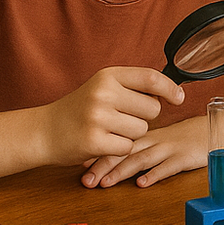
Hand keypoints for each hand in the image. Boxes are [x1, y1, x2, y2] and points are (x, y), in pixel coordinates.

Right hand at [41, 66, 182, 168]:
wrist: (44, 131)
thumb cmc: (80, 109)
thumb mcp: (102, 87)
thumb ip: (132, 86)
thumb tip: (172, 92)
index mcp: (108, 76)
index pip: (151, 78)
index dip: (170, 88)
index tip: (179, 98)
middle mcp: (103, 93)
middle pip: (152, 109)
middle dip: (144, 117)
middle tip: (122, 118)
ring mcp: (98, 117)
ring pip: (141, 129)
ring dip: (131, 134)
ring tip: (109, 129)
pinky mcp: (95, 141)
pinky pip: (128, 147)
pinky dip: (120, 148)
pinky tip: (103, 142)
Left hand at [82, 114, 207, 188]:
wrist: (216, 128)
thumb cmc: (185, 137)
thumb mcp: (160, 140)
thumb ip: (139, 149)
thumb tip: (112, 160)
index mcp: (146, 136)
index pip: (118, 142)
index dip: (99, 154)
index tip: (81, 167)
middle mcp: (154, 141)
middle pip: (125, 151)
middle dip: (104, 166)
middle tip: (86, 180)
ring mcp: (169, 149)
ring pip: (142, 158)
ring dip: (122, 171)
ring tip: (106, 183)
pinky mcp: (185, 157)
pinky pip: (168, 166)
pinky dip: (155, 174)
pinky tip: (142, 183)